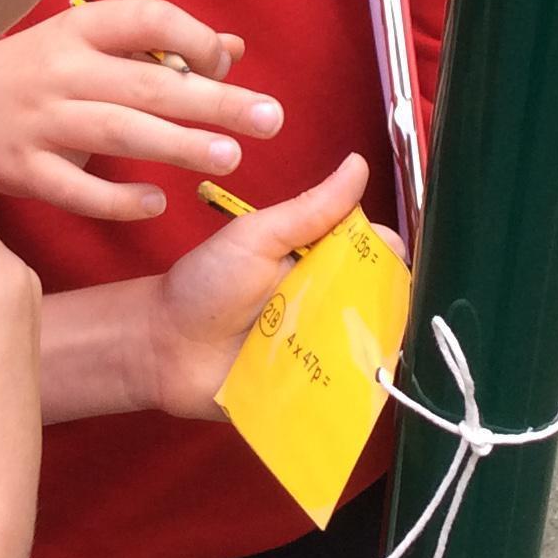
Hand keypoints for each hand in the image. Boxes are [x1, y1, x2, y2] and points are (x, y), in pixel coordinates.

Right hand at [0, 0, 283, 219]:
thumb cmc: (41, 71)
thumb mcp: (91, 44)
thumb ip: (159, 48)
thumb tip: (233, 51)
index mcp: (81, 30)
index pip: (147, 19)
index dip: (193, 38)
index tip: (223, 65)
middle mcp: (61, 71)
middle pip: (146, 83)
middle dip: (212, 102)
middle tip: (270, 119)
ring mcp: (40, 122)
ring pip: (118, 132)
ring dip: (178, 145)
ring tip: (231, 157)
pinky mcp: (25, 169)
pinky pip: (77, 189)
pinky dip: (117, 198)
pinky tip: (157, 202)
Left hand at [141, 155, 372, 417]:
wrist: (162, 346)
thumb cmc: (205, 284)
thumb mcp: (257, 237)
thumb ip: (309, 209)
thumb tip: (359, 164)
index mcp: (320, 261)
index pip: (375, 254)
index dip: (391, 258)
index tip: (392, 262)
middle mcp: (330, 304)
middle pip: (383, 305)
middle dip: (396, 310)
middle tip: (389, 316)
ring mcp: (324, 351)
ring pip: (373, 351)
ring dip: (384, 353)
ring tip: (386, 357)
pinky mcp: (314, 392)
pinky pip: (350, 393)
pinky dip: (364, 394)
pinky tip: (373, 393)